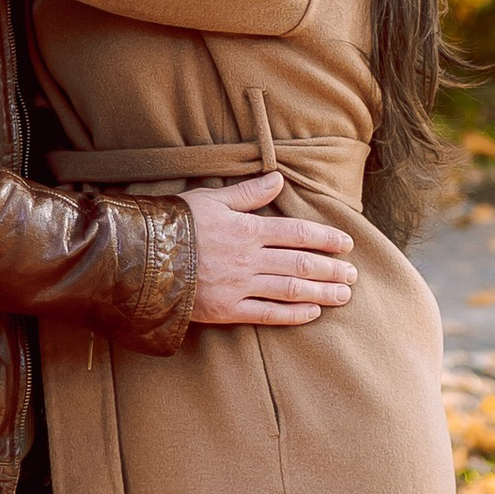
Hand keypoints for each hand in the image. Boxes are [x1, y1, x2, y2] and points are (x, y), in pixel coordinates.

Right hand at [184, 173, 357, 328]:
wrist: (141, 258)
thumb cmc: (176, 223)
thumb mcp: (212, 199)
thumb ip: (248, 193)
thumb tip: (278, 179)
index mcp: (248, 230)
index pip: (297, 233)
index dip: (326, 239)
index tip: (346, 244)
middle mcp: (249, 259)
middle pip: (301, 263)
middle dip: (331, 270)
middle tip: (353, 275)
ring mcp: (239, 286)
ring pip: (290, 289)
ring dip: (321, 292)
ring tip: (343, 296)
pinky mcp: (226, 309)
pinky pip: (267, 314)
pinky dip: (293, 315)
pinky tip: (312, 313)